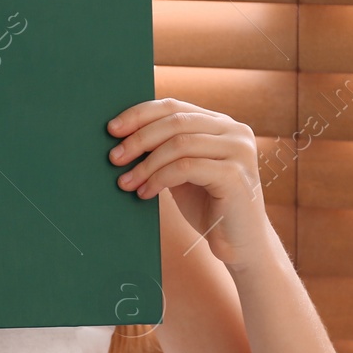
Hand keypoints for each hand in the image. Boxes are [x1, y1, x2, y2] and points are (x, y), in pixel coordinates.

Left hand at [106, 97, 271, 267]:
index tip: (112, 129)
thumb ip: (165, 150)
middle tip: (114, 157)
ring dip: (146, 164)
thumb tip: (122, 136)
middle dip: (138, 139)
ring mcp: (239, 151)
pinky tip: (145, 193)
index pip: (175, 106)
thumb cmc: (208, 207)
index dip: (140, 115)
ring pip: (179, 144)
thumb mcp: (183, 172)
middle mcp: (235, 131)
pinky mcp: (235, 174)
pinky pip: (185, 167)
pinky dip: (159, 179)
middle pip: (175, 121)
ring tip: (126, 182)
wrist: (240, 245)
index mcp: (221, 124)